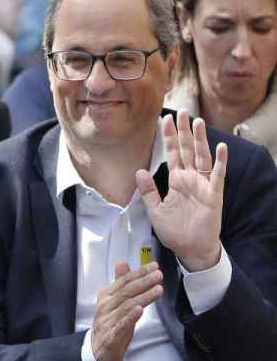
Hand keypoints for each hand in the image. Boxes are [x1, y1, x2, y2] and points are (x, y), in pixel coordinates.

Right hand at [91, 262, 163, 360]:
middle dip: (144, 282)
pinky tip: (140, 310)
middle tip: (158, 275)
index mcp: (106, 296)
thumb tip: (122, 264)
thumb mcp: (113, 301)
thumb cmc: (109, 323)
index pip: (123, 281)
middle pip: (126, 291)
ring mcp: (108, 320)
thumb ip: (119, 282)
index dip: (139, 273)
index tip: (153, 267)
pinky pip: (122, 323)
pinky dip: (131, 316)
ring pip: (127, 306)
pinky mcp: (112, 334)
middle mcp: (105, 306)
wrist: (98, 349)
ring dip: (143, 296)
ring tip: (157, 289)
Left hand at [135, 112, 225, 270]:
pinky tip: (220, 146)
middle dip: (183, 131)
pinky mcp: (214, 194)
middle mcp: (190, 179)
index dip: (168, 137)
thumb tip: (139, 171)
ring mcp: (203, 185)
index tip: (163, 119)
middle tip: (181, 111)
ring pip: (201, 157)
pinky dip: (219, 161)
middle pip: (186, 150)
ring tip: (197, 122)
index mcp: (176, 181)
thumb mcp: (155, 210)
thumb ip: (148, 191)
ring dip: (200, 139)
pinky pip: (217, 175)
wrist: (190, 249)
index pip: (171, 154)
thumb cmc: (175, 230)